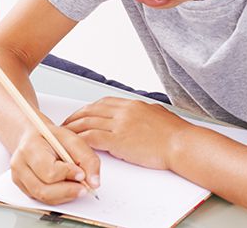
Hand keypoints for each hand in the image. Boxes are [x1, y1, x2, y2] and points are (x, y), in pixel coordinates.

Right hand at [9, 123, 100, 204]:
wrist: (33, 137)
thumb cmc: (51, 138)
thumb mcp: (73, 140)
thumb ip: (87, 159)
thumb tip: (94, 182)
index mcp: (31, 147)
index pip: (49, 170)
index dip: (68, 175)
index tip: (81, 174)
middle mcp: (20, 163)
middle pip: (44, 189)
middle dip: (68, 191)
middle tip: (83, 188)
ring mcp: (18, 177)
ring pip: (43, 197)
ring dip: (64, 195)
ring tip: (76, 188)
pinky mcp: (21, 186)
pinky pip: (40, 199)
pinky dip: (57, 197)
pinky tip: (64, 188)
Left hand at [63, 97, 189, 169]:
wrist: (182, 144)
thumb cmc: (175, 133)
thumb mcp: (157, 113)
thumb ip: (144, 112)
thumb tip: (141, 112)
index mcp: (131, 104)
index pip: (102, 103)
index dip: (87, 109)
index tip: (80, 114)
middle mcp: (122, 111)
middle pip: (90, 111)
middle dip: (75, 117)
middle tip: (65, 124)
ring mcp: (119, 125)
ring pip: (87, 123)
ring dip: (72, 128)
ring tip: (64, 135)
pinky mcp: (117, 140)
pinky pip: (92, 137)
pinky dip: (80, 140)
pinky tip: (74, 144)